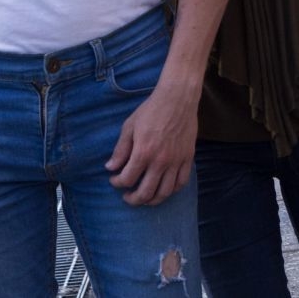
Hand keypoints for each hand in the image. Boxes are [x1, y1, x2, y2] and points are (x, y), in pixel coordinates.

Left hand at [106, 83, 197, 205]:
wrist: (178, 99)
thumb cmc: (151, 110)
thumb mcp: (129, 126)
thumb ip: (120, 149)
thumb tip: (110, 168)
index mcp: (143, 152)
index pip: (127, 179)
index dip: (117, 183)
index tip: (114, 179)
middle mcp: (160, 161)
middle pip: (145, 192)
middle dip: (132, 199)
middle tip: (127, 196)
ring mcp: (176, 161)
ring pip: (164, 192)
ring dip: (152, 200)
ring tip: (144, 198)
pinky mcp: (187, 158)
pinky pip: (181, 183)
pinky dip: (171, 191)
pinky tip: (163, 189)